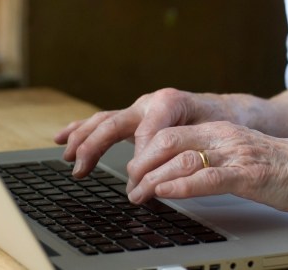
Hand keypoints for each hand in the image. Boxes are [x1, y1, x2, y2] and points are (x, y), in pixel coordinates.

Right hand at [54, 88, 228, 176]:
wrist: (225, 111)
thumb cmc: (219, 123)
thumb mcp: (209, 135)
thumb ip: (184, 147)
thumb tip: (159, 170)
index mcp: (168, 103)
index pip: (145, 135)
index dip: (139, 162)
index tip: (136, 185)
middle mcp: (149, 102)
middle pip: (114, 123)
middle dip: (94, 146)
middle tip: (79, 170)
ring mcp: (139, 108)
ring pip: (104, 120)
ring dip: (82, 138)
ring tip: (67, 157)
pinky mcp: (134, 117)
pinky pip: (103, 121)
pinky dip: (82, 128)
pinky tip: (62, 137)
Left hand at [124, 121, 287, 213]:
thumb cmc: (281, 168)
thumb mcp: (239, 155)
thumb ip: (211, 158)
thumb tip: (176, 174)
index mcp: (220, 130)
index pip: (170, 132)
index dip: (144, 151)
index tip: (131, 172)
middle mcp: (224, 137)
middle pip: (168, 141)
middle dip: (141, 164)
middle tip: (128, 185)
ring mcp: (236, 154)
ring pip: (183, 158)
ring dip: (154, 179)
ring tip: (138, 195)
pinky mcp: (249, 175)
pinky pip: (209, 177)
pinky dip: (182, 185)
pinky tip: (165, 193)